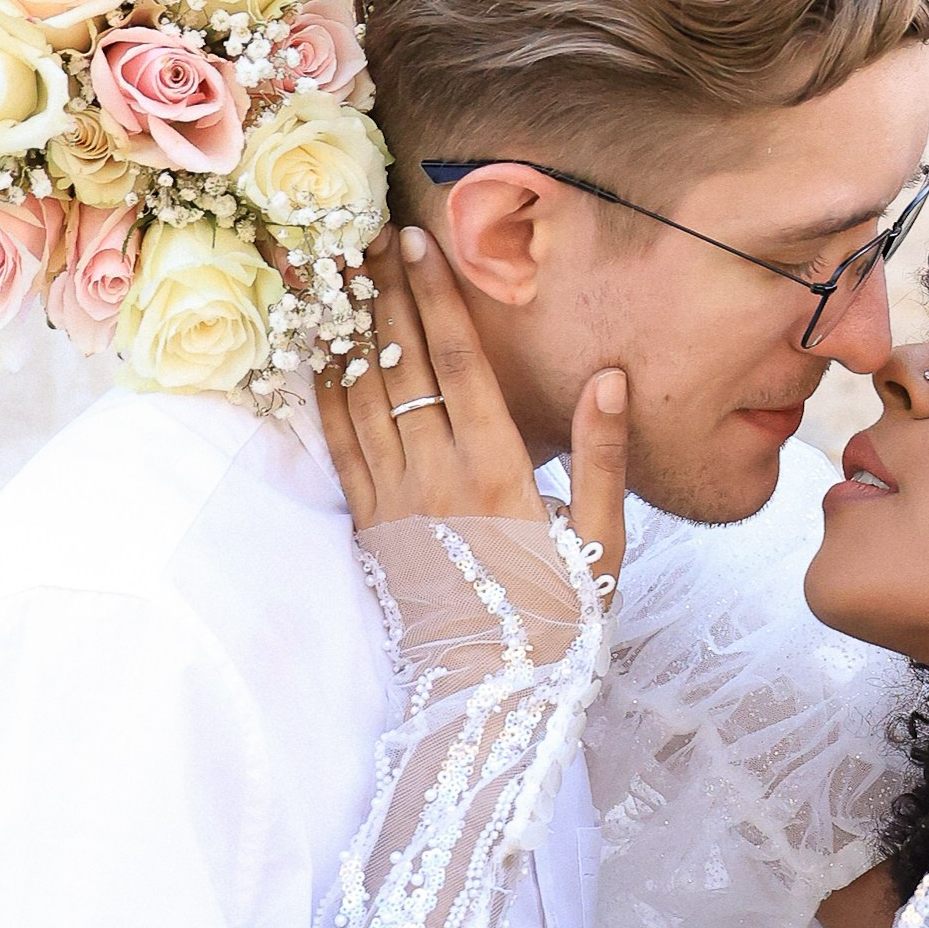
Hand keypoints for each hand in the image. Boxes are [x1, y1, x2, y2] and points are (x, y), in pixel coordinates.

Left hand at [317, 223, 628, 585]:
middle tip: (365, 233)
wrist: (491, 695)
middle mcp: (436, 476)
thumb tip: (609, 380)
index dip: (435, 298)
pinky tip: (319, 354)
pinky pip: (338, 446)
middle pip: (400, 365)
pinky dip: (325, 392)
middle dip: (384, 293)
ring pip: (360, 396)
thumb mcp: (603, 543)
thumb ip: (603, 457)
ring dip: (347, 329)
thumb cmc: (557, 621)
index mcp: (497, 471)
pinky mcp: (369, 525)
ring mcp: (394, 500)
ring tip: (334, 274)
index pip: (458, 363)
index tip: (417, 245)